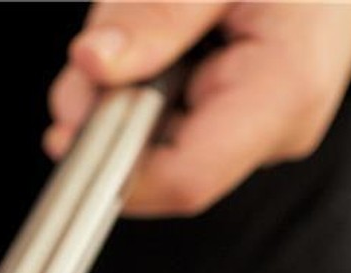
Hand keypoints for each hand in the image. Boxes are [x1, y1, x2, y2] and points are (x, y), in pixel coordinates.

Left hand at [45, 2, 350, 215]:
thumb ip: (158, 16)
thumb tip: (91, 64)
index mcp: (283, 92)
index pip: (185, 178)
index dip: (115, 168)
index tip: (67, 129)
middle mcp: (275, 133)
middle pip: (160, 165)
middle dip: (108, 117)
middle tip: (95, 54)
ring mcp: (260, 139)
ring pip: (156, 148)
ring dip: (120, 98)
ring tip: (133, 31)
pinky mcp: (241, 132)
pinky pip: (171, 130)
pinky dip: (143, 92)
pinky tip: (155, 50)